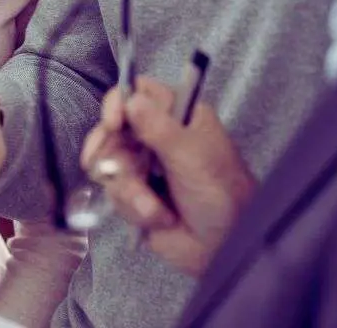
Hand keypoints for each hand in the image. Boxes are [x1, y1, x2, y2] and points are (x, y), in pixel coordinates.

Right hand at [81, 76, 256, 275]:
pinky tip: (159, 218)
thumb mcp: (191, 155)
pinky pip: (115, 196)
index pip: (137, 92)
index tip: (112, 124)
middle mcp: (155, 136)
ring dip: (131, 192)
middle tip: (128, 173)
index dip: (118, 103)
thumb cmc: (221, 192)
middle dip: (116, 158)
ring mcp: (143, 167)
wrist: (226, 245)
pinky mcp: (135, 197)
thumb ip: (159, 127)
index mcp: (176, 115)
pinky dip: (135, 210)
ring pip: (110, 167)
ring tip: (155, 208)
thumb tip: (131, 98)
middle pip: (112, 131)